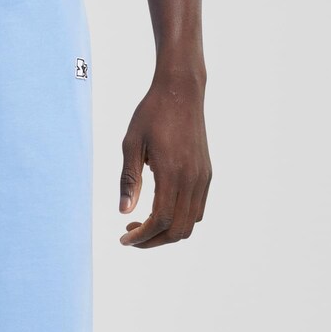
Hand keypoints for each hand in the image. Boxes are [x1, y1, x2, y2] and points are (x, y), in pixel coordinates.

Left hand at [119, 69, 211, 247]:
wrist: (181, 91)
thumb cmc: (152, 114)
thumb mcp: (131, 144)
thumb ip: (129, 180)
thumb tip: (124, 212)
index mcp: (172, 172)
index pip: (161, 220)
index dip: (142, 236)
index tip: (124, 239)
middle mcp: (192, 178)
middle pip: (177, 230)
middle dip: (152, 240)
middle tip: (130, 235)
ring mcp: (202, 177)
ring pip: (190, 224)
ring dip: (166, 232)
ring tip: (142, 224)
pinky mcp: (206, 173)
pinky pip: (197, 210)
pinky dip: (179, 219)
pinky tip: (159, 210)